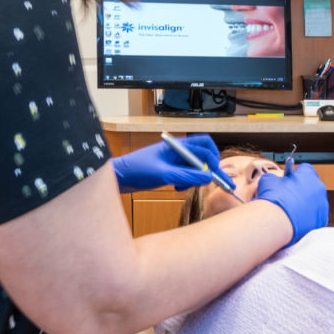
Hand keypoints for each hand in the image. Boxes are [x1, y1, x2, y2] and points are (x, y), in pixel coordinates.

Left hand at [111, 135, 231, 192]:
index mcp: (177, 145)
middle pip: (202, 158)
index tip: (214, 171)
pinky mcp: (170, 170)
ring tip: (182, 188)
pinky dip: (185, 183)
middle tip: (216, 184)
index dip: (213, 157)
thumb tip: (208, 178)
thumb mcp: (164, 174)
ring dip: (194, 179)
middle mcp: (178, 151)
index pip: (204, 145)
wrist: (118, 177)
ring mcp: (173, 161)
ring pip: (194, 169)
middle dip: (207, 171)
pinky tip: (176, 188)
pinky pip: (185, 176)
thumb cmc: (136, 169)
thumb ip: (187, 176)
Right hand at [255, 162, 328, 244]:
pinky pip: (315, 217)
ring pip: (314, 203)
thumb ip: (274, 178)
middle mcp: (318, 186)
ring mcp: (322, 203)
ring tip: (291, 212)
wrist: (277, 219)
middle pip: (311, 186)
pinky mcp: (322, 218)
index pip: (304, 170)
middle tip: (289, 198)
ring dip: (305, 205)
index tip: (288, 183)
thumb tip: (274, 181)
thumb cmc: (273, 197)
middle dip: (301, 191)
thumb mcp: (268, 180)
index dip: (295, 177)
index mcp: (308, 173)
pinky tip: (296, 220)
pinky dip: (307, 219)